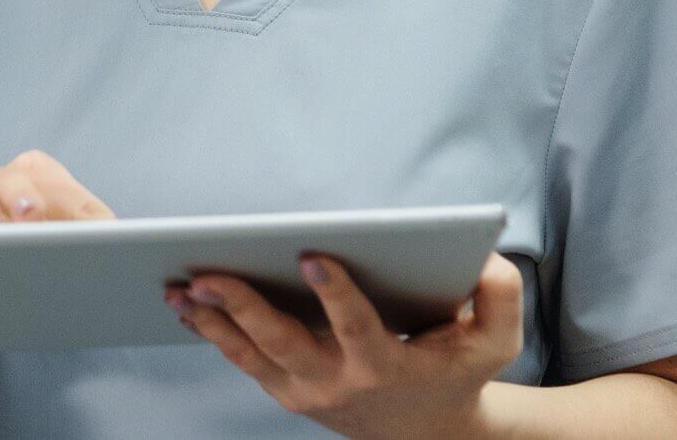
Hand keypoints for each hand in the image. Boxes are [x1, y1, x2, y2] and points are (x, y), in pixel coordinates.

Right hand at [0, 150, 114, 328]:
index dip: (68, 199)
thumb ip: (89, 254)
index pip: (51, 179)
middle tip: (33, 221)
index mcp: (30, 183)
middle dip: (20, 195)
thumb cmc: (32, 276)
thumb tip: (129, 259)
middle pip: (4, 176)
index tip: (86, 223)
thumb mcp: (64, 266)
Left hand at [167, 253, 522, 438]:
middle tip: (206, 274)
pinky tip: (184, 304)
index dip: (336, 294)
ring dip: (209, 322)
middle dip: (242, 307)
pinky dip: (211, 332)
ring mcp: (304, 391)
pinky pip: (240, 359)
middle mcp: (337, 383)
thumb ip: (501, 296)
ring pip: (248, 355)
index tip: (313, 254)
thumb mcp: (497, 341)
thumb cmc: (458, 371)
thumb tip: (482, 256)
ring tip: (175, 287)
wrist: (425, 432)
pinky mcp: (283, 390)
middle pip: (281, 343)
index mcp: (386, 367)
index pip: (357, 328)